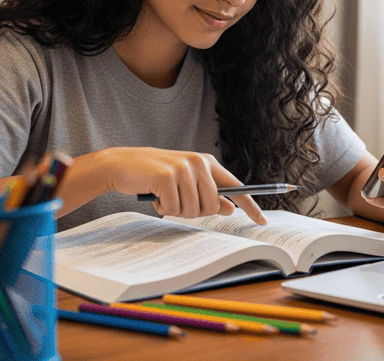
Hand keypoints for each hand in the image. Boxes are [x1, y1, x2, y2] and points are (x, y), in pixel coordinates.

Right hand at [100, 147, 266, 224]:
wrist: (121, 164)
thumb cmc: (154, 175)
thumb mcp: (184, 183)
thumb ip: (207, 193)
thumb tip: (229, 208)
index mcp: (207, 162)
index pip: (236, 187)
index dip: (250, 205)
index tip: (262, 221)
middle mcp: (199, 162)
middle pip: (213, 206)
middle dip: (195, 212)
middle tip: (177, 202)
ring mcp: (184, 168)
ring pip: (193, 210)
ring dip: (177, 210)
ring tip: (164, 196)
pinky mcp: (168, 176)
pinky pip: (174, 208)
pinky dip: (163, 208)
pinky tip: (155, 195)